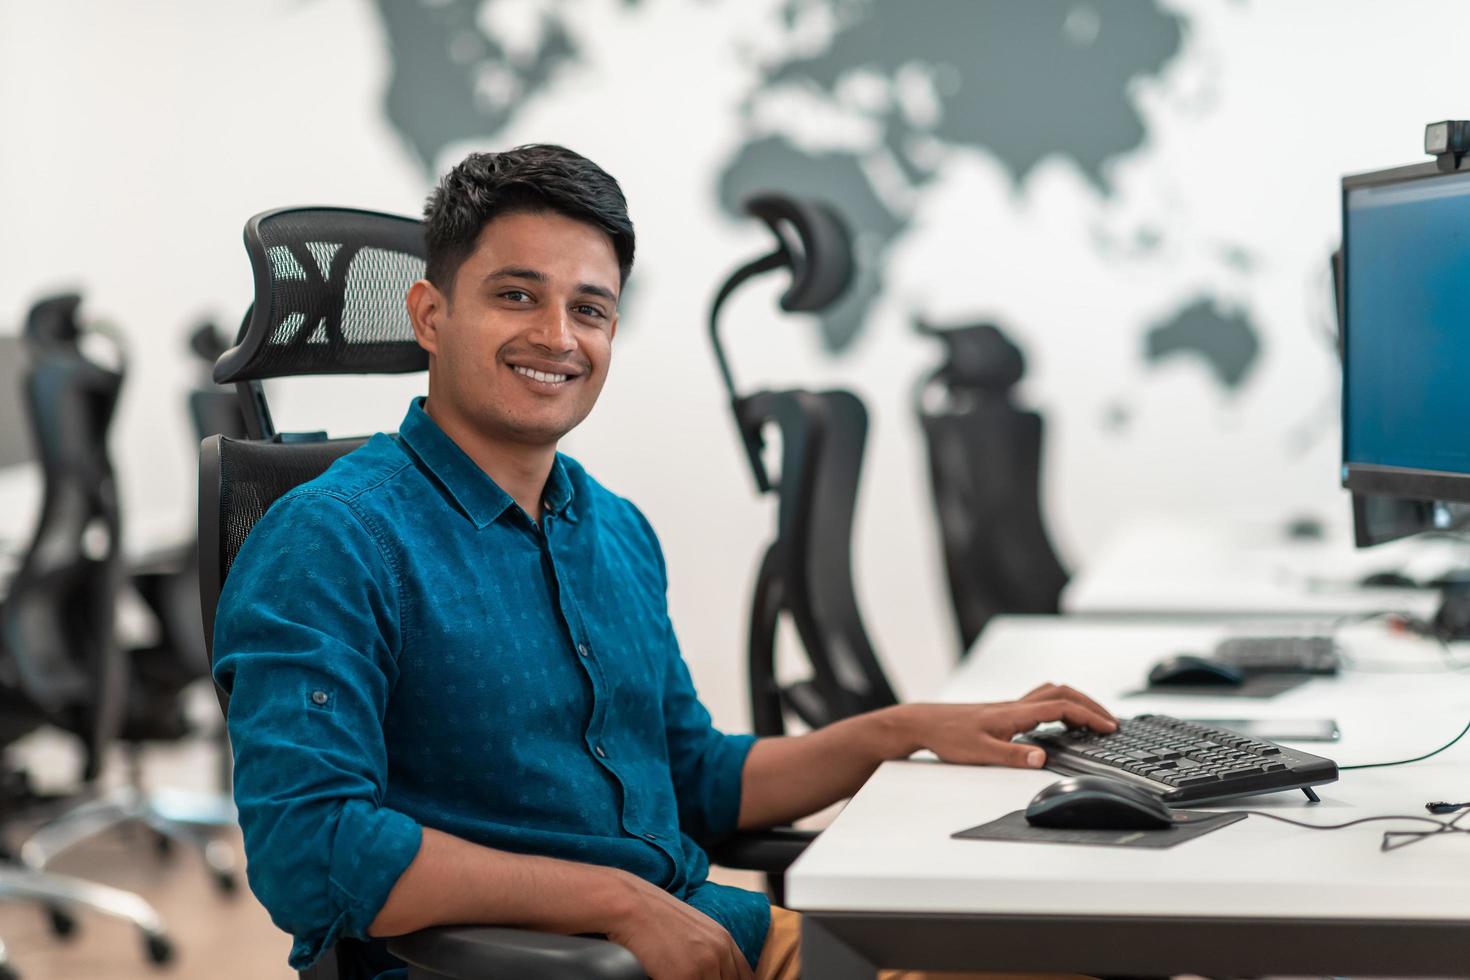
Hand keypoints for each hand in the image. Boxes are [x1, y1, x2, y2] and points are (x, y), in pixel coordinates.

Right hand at [600, 869, 752, 979]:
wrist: (631, 906)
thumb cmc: (653, 915)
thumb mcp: (693, 930)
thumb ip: (708, 950)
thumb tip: (712, 971)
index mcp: (724, 940)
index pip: (745, 977)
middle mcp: (719, 952)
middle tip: (692, 978)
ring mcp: (704, 966)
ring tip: (677, 977)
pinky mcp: (684, 977)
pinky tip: (666, 979)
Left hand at [901, 683, 1116, 767]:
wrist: (924, 723)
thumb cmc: (948, 737)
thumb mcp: (980, 752)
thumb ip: (1012, 756)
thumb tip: (1042, 758)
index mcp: (1015, 714)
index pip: (1061, 707)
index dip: (1089, 715)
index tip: (1109, 727)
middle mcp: (1016, 706)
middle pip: (1062, 693)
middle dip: (1090, 705)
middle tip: (1110, 721)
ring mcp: (1010, 707)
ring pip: (1051, 693)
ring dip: (1076, 701)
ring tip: (1092, 718)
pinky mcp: (1004, 711)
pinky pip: (1040, 700)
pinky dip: (1059, 705)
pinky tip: (1059, 720)